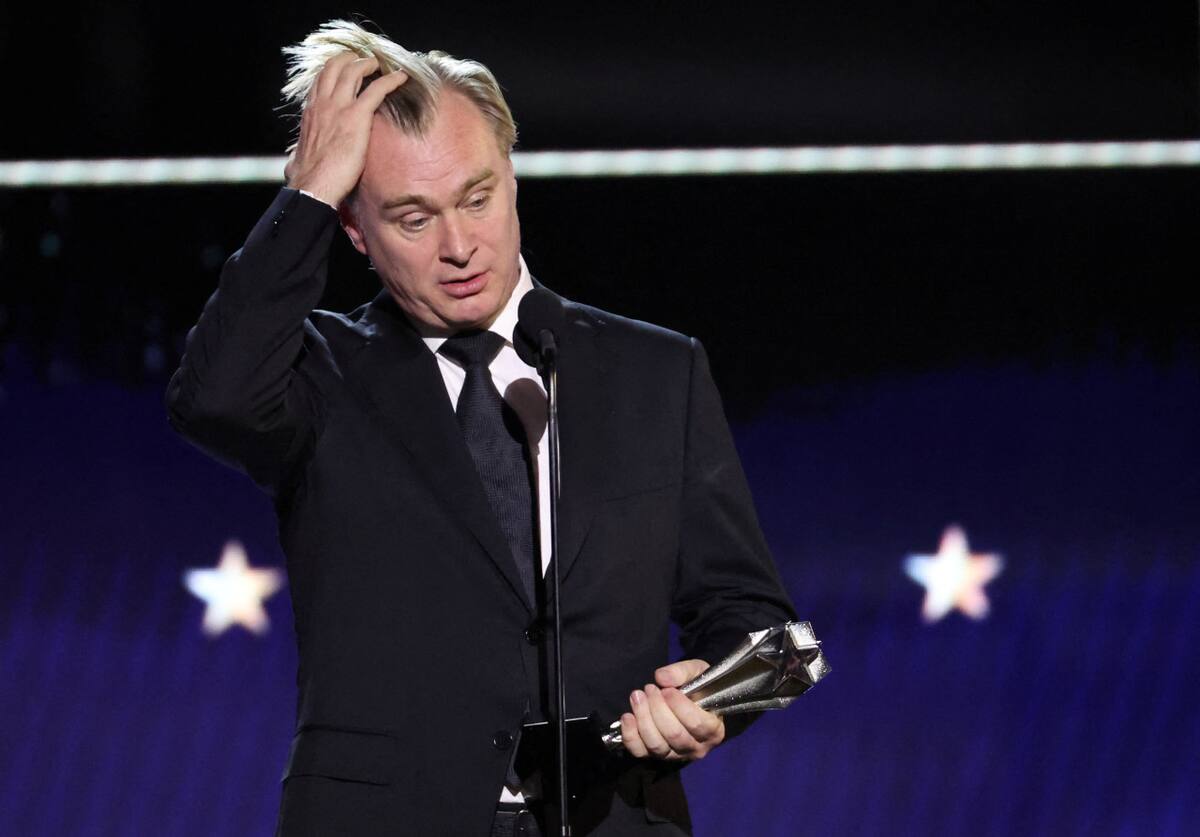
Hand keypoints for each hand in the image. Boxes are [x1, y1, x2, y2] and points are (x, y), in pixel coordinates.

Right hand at [284, 53, 409, 206]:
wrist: (313, 185)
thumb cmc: (306, 178)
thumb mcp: (295, 159)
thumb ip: (296, 154)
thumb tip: (292, 161)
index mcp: (311, 112)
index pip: (321, 80)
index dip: (334, 71)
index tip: (345, 69)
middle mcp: (323, 104)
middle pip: (335, 67)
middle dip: (350, 58)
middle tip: (364, 60)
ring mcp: (339, 107)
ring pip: (354, 71)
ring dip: (368, 64)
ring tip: (380, 64)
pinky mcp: (357, 117)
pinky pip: (377, 90)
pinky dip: (390, 80)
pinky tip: (401, 77)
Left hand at [618, 659, 724, 761]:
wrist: (689, 702)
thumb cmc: (698, 688)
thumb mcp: (698, 672)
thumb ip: (683, 671)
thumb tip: (662, 678)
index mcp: (714, 730)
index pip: (696, 723)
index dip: (678, 705)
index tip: (666, 690)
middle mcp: (697, 748)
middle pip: (674, 734)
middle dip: (657, 708)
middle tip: (649, 688)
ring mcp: (676, 756)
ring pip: (657, 744)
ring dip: (643, 718)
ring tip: (637, 696)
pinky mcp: (656, 757)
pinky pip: (640, 752)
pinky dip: (630, 735)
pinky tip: (627, 716)